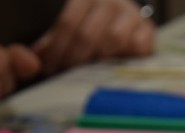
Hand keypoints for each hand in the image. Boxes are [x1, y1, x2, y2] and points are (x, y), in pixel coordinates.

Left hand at [33, 0, 154, 73]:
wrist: (129, 19)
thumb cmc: (96, 24)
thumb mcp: (74, 25)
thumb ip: (56, 38)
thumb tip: (36, 56)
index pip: (68, 22)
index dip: (57, 47)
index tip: (50, 67)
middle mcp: (111, 0)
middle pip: (88, 33)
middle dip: (74, 57)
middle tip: (65, 73)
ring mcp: (131, 14)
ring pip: (113, 38)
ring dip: (98, 58)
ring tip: (87, 72)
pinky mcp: (148, 30)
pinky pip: (137, 46)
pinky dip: (126, 57)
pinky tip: (115, 66)